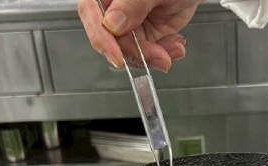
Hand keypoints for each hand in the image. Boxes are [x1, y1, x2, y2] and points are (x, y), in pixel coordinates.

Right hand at [78, 0, 203, 71]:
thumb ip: (132, 3)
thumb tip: (112, 23)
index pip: (91, 15)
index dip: (102, 39)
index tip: (117, 58)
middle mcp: (114, 9)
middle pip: (112, 42)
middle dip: (139, 54)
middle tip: (161, 57)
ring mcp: (129, 25)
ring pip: (130, 53)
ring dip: (154, 57)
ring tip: (175, 47)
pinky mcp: (145, 36)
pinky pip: (147, 56)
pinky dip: (164, 56)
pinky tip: (176, 44)